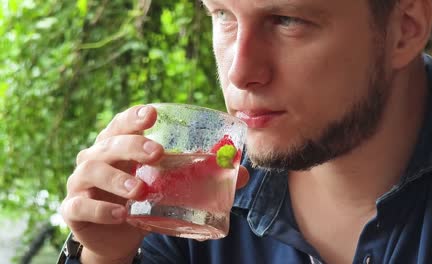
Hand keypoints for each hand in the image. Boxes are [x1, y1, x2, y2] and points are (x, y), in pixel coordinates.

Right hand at [60, 105, 249, 262]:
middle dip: (132, 144)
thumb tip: (242, 173)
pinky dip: (100, 208)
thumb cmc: (142, 201)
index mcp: (118, 146)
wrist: (116, 236)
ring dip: (116, 177)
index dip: (134, 117)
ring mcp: (80, 183)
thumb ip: (201, 178)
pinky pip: (80, 205)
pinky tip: (120, 213)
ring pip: (91, 170)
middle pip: (108, 143)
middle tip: (157, 153)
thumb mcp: (169, 187)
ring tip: (139, 189)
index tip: (153, 114)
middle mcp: (96, 158)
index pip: (122, 123)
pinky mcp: (74, 209)